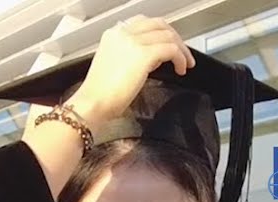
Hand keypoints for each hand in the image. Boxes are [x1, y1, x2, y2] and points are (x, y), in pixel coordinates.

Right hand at [67, 16, 194, 132]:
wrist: (92, 103)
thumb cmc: (100, 94)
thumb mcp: (114, 66)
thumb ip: (132, 56)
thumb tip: (153, 57)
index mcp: (114, 34)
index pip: (144, 23)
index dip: (161, 33)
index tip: (168, 46)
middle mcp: (123, 33)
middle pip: (159, 24)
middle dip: (174, 38)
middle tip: (183, 53)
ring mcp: (134, 42)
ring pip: (168, 35)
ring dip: (181, 49)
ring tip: (185, 64)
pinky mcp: (144, 55)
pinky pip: (171, 50)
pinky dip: (180, 58)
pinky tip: (180, 70)